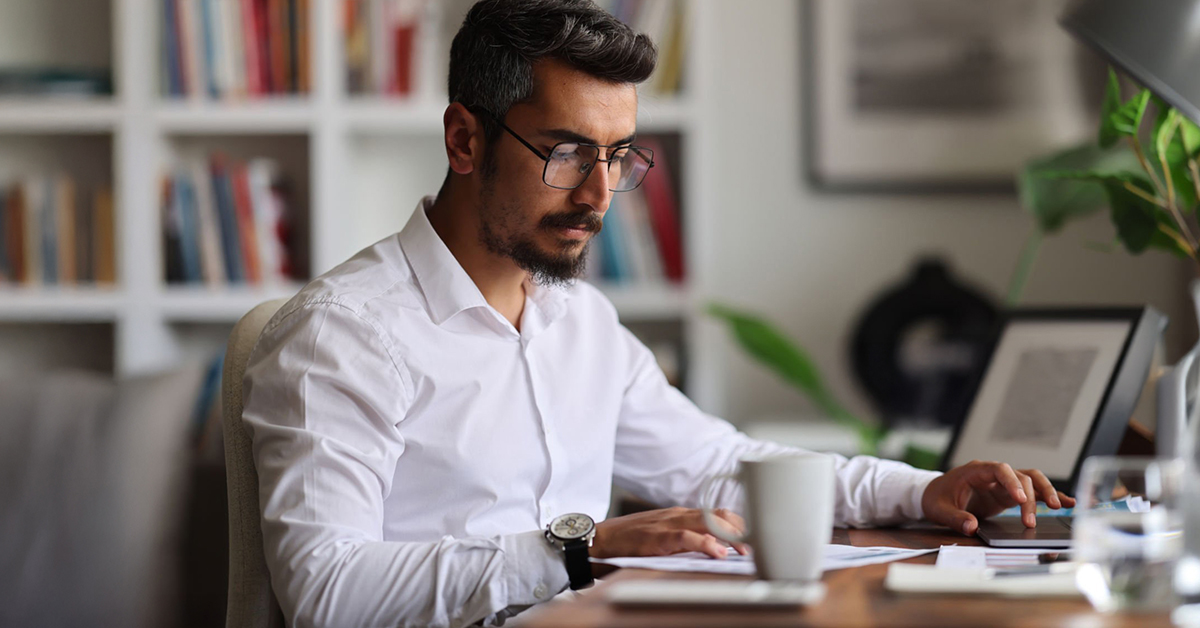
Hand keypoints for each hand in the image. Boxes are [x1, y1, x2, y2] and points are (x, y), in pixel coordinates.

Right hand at [590, 506, 749, 558]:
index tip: (753, 538)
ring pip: (707, 522)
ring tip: (743, 550)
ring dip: (729, 535)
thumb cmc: (630, 540)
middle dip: (740, 530)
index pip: (717, 514)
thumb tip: (713, 550)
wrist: (599, 538)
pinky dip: (704, 543)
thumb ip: (685, 540)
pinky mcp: (657, 537)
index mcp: (680, 515)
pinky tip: (717, 552)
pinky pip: (685, 536)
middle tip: (754, 547)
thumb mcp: (662, 536)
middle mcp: (677, 516)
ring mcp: (667, 524)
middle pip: (718, 515)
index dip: (738, 525)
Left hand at [921, 460, 1075, 535]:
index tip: (1020, 499)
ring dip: (1046, 492)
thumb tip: (971, 527)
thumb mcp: (939, 509)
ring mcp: (1003, 483)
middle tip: (1031, 520)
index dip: (1012, 482)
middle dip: (1031, 496)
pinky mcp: (1009, 494)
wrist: (934, 494)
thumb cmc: (936, 497)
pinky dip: (1049, 496)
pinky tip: (1067, 503)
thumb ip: (955, 518)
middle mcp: (994, 474)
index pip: (999, 469)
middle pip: (1021, 476)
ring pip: (1032, 480)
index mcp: (976, 471)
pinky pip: (1032, 492)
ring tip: (1060, 507)